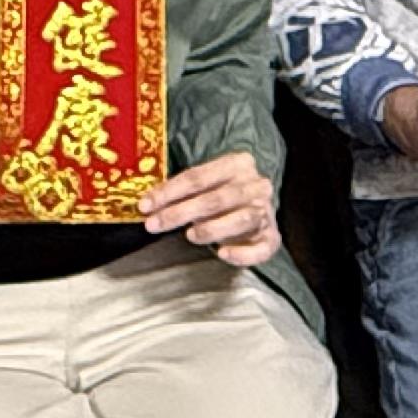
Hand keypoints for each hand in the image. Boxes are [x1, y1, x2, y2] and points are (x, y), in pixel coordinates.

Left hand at [140, 150, 281, 266]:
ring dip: (211, 229)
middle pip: (216, 198)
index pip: (198, 176)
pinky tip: (223, 254)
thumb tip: (147, 204)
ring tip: (189, 236)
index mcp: (237, 164)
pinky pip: (261, 248)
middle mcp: (255, 185)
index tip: (145, 205)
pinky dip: (242, 253)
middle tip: (154, 224)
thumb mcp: (204, 186)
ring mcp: (266, 211)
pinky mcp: (272, 237)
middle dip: (181, 212)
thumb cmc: (222, 196)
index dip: (169, 192)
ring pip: (241, 219)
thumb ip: (181, 191)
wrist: (258, 206)